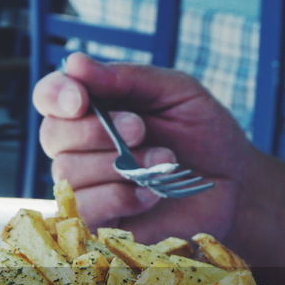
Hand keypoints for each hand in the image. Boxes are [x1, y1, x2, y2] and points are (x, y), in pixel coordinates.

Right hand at [31, 53, 257, 242]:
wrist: (235, 186)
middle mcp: (79, 147)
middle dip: (96, 131)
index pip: (49, 96)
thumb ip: (127, 78)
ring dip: (117, 166)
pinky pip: (84, 208)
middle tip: (141, 130)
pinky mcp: (96, 222)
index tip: (81, 100)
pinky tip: (151, 194)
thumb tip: (74, 63)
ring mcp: (85, 186)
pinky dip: (120, 197)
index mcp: (92, 108)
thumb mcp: (176, 92)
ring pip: (67, 172)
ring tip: (162, 162)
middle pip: (52, 134)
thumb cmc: (203, 134)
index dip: (56, 95)